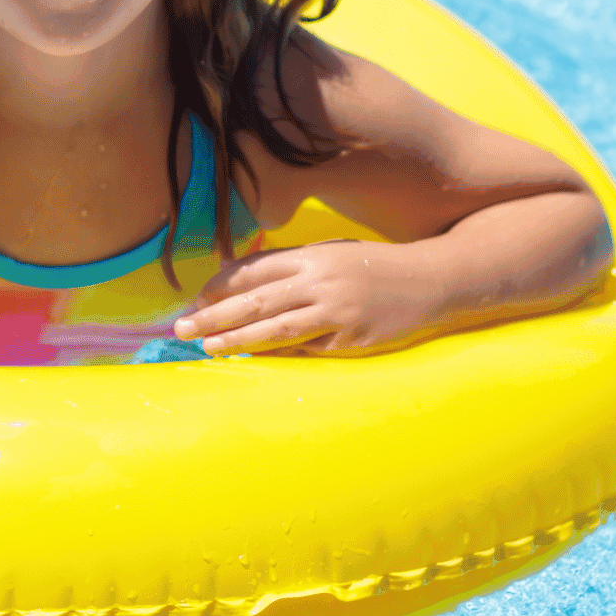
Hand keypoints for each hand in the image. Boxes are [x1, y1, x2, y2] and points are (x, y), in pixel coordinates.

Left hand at [172, 241, 440, 356]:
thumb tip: (245, 281)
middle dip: (214, 314)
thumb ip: (293, 266)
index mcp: (311, 256)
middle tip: (181, 328)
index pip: (253, 269)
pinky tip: (256, 360)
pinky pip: (309, 349)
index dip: (220, 286)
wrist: (435, 279)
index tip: (196, 300)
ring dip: (238, 339)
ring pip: (276, 327)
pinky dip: (280, 355)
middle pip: (255, 299)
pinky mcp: (353, 338)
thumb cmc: (376, 267)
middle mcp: (320, 280)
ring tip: (208, 347)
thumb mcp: (333, 254)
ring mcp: (337, 310)